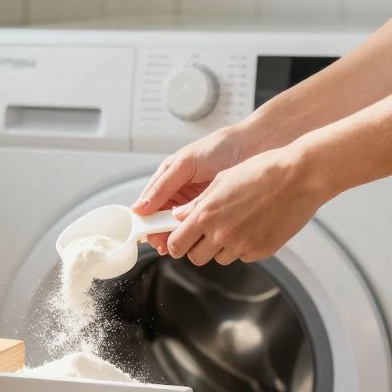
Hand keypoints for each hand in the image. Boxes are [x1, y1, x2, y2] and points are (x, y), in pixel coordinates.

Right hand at [131, 125, 250, 254]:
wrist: (253, 146)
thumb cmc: (219, 147)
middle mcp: (179, 192)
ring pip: (180, 225)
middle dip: (162, 233)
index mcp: (168, 178)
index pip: (150, 205)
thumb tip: (139, 208)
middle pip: (162, 219)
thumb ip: (163, 186)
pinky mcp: (212, 210)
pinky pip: (199, 226)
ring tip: (179, 245)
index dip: (147, 221)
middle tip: (165, 245)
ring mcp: (195, 202)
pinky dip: (195, 233)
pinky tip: (196, 239)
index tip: (148, 235)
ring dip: (178, 235)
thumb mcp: (185, 164)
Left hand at [165, 146, 332, 265]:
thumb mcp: (222, 180)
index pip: (177, 244)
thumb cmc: (262, 172)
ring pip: (220, 258)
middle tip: (205, 235)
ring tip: (235, 224)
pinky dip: (244, 247)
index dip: (175, 243)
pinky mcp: (261, 251)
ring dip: (221, 247)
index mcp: (206, 214)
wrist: (300, 177)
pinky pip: (243, 256)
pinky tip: (253, 226)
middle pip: (196, 258)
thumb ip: (197, 203)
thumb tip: (179, 216)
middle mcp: (222, 234)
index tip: (178, 239)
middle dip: (197, 248)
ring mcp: (243, 245)